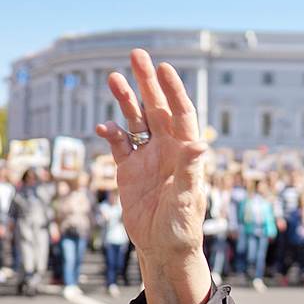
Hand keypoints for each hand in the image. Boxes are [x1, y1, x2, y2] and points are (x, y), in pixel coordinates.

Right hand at [96, 49, 210, 303]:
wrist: (164, 249)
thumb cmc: (183, 227)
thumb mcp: (187, 199)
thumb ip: (190, 170)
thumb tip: (200, 143)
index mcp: (186, 154)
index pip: (182, 114)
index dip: (174, 91)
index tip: (164, 68)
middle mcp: (169, 151)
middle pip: (158, 109)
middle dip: (148, 83)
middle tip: (137, 55)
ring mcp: (149, 159)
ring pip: (137, 121)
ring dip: (127, 101)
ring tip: (114, 77)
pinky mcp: (130, 171)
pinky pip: (120, 145)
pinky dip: (112, 133)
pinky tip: (103, 126)